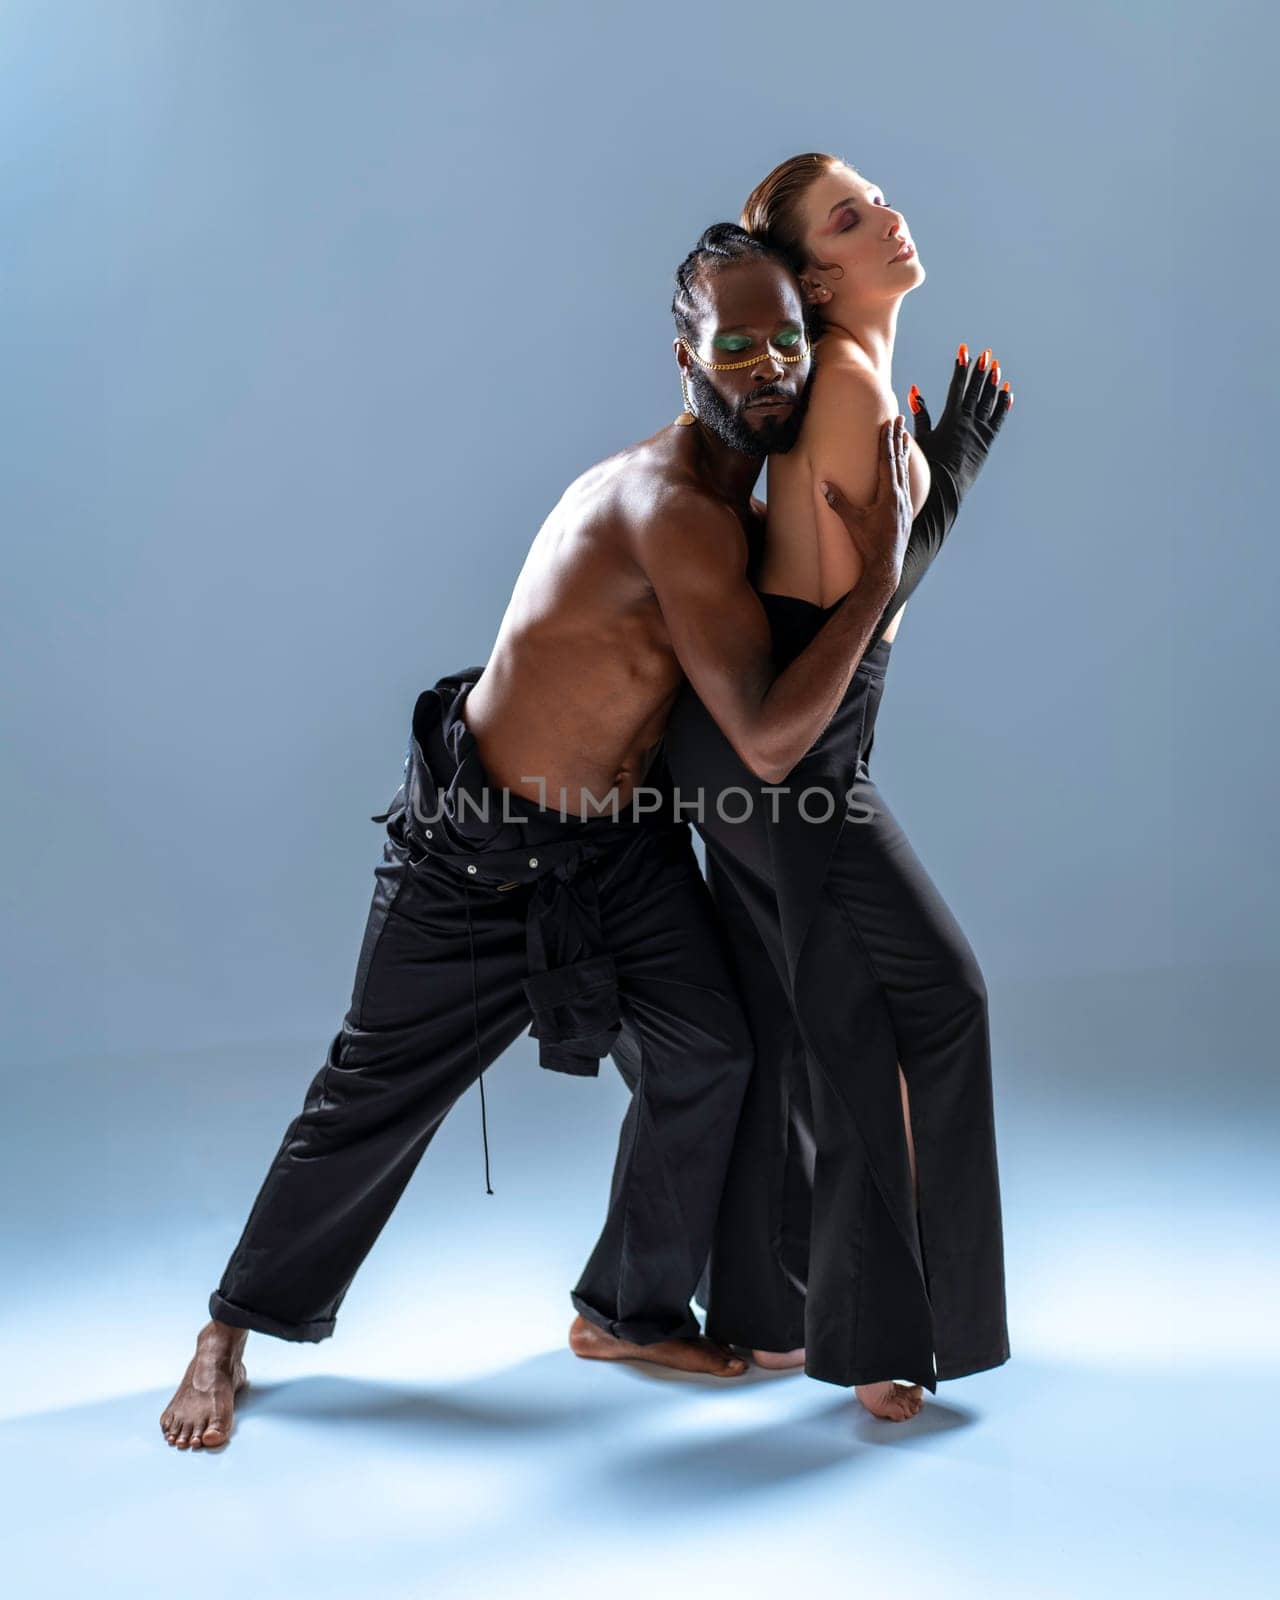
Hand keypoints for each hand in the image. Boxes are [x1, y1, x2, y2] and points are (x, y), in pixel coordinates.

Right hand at [819, 415, 912, 590]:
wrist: (886, 565)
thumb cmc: (869, 544)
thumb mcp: (852, 522)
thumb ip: (838, 502)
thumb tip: (823, 485)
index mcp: (889, 495)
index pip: (888, 461)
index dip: (886, 441)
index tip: (887, 423)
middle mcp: (901, 496)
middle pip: (899, 460)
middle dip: (898, 438)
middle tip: (899, 419)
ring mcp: (905, 503)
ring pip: (904, 471)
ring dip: (903, 451)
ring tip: (904, 435)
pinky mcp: (905, 511)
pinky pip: (906, 482)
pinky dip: (904, 468)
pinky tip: (903, 466)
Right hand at [909, 344, 1012, 498]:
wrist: (945, 489)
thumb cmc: (928, 465)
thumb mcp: (921, 438)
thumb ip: (920, 414)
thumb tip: (914, 390)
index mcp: (951, 418)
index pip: (958, 386)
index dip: (961, 367)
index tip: (964, 351)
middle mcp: (968, 421)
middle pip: (976, 390)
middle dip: (980, 370)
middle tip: (985, 353)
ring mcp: (980, 431)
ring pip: (989, 402)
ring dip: (993, 383)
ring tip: (996, 367)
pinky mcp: (988, 442)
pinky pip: (998, 419)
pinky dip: (1003, 405)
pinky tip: (1007, 393)